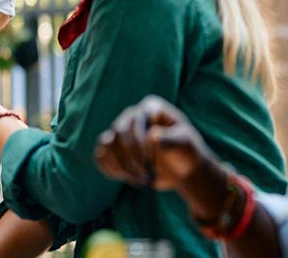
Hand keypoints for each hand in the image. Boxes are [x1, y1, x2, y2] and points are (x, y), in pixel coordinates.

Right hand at [94, 95, 211, 190]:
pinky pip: (101, 156)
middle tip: (146, 175)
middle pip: (118, 132)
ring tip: (140, 180)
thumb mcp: (186, 143)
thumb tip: (152, 135)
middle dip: (131, 156)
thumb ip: (171, 139)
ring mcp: (121, 132)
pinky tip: (128, 178)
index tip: (152, 161)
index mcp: (150, 108)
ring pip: (106, 144)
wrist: (183, 168)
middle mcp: (132, 116)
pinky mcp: (114, 149)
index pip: (135, 120)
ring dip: (121, 165)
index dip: (139, 142)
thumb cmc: (187, 151)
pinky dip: (110, 169)